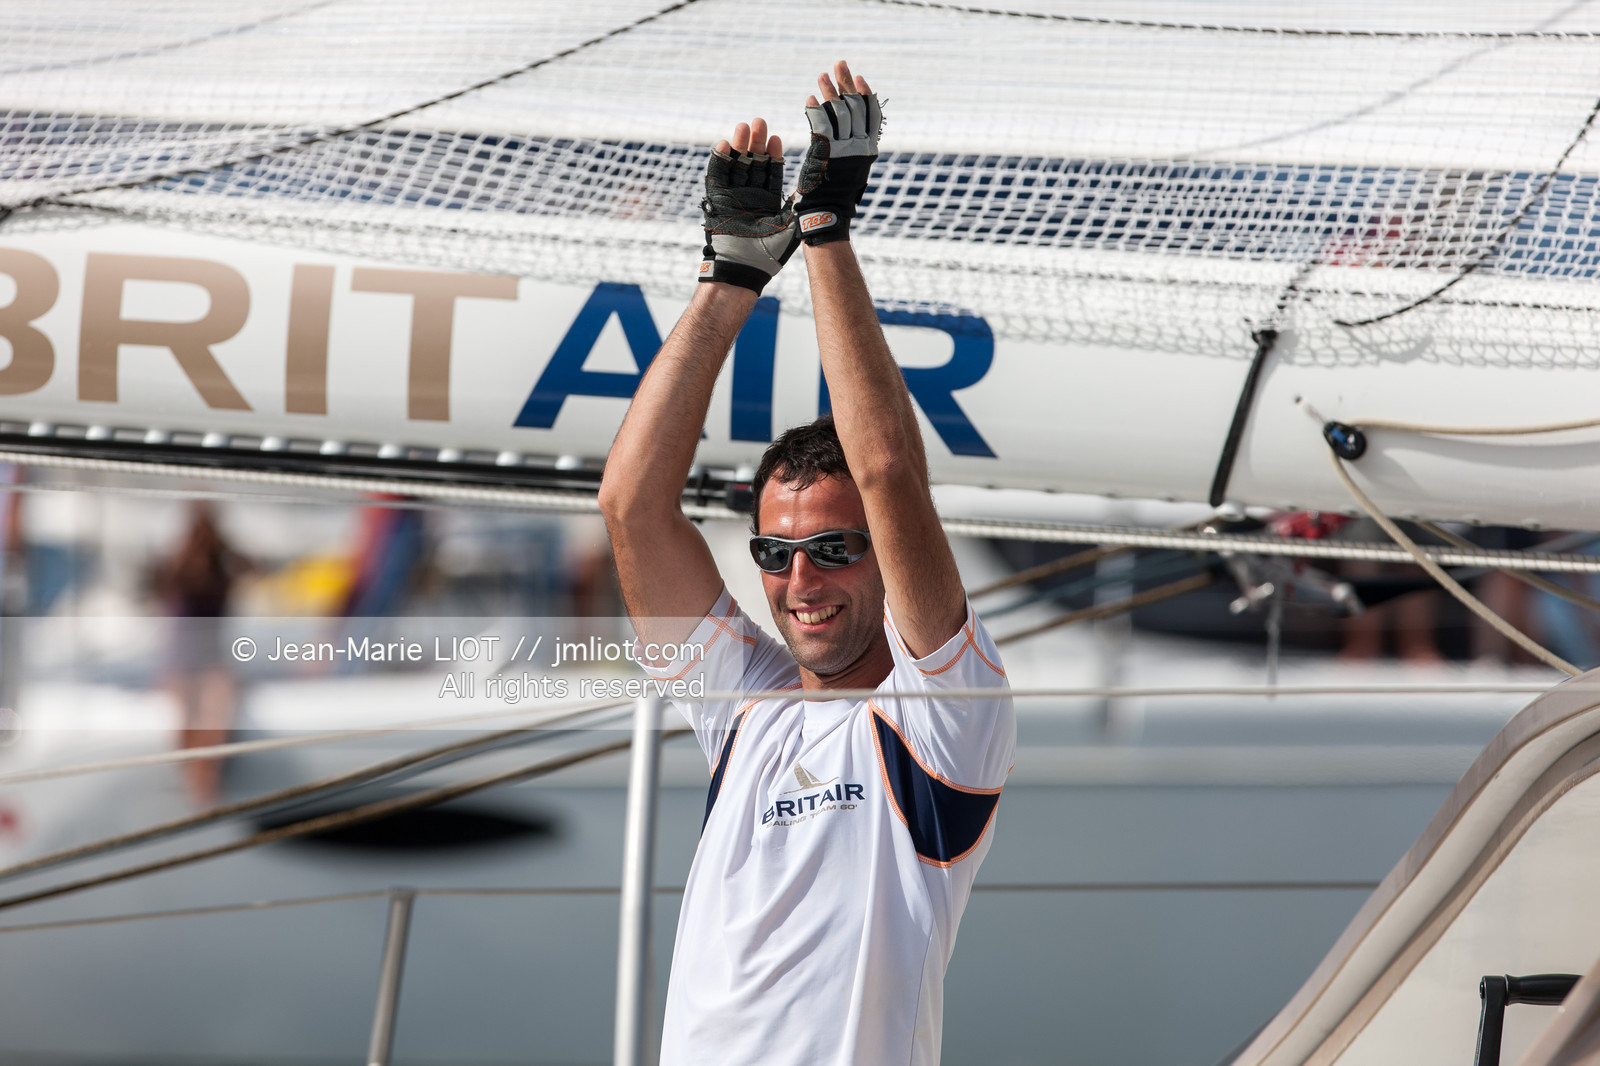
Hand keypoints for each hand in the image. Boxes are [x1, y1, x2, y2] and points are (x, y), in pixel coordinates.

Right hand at [699, 117, 798, 293]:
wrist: (743, 269)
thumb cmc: (769, 255)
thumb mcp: (789, 226)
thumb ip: (797, 204)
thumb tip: (812, 185)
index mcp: (767, 201)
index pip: (771, 171)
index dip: (773, 154)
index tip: (776, 138)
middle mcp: (750, 195)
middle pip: (753, 163)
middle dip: (756, 143)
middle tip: (760, 122)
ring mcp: (732, 196)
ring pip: (736, 165)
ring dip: (739, 145)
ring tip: (744, 126)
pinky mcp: (716, 200)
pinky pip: (717, 175)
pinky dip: (719, 159)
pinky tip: (726, 143)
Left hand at [794, 60, 881, 245]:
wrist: (828, 215)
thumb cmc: (837, 197)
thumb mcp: (852, 170)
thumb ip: (854, 150)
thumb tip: (856, 133)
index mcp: (868, 150)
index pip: (871, 114)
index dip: (865, 94)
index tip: (859, 78)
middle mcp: (859, 147)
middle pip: (855, 106)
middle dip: (845, 83)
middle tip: (839, 64)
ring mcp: (843, 149)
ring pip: (838, 112)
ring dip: (829, 91)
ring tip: (821, 75)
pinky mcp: (826, 153)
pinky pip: (821, 124)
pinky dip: (815, 110)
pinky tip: (810, 100)